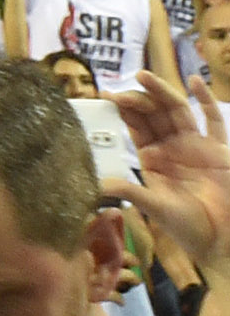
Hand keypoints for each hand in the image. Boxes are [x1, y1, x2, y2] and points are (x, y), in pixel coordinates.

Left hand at [110, 72, 226, 264]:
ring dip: (162, 92)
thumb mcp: (155, 207)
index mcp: (153, 158)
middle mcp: (172, 147)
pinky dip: (206, 100)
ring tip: (144, 76)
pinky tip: (195, 81)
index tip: (104, 97)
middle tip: (120, 90)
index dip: (122, 111)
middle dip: (137, 99)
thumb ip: (130, 192)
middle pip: (153, 114)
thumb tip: (97, 185)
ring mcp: (196, 145)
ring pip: (177, 111)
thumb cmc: (187, 226)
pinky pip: (213, 121)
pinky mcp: (219, 149)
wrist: (221, 239)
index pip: (135, 126)